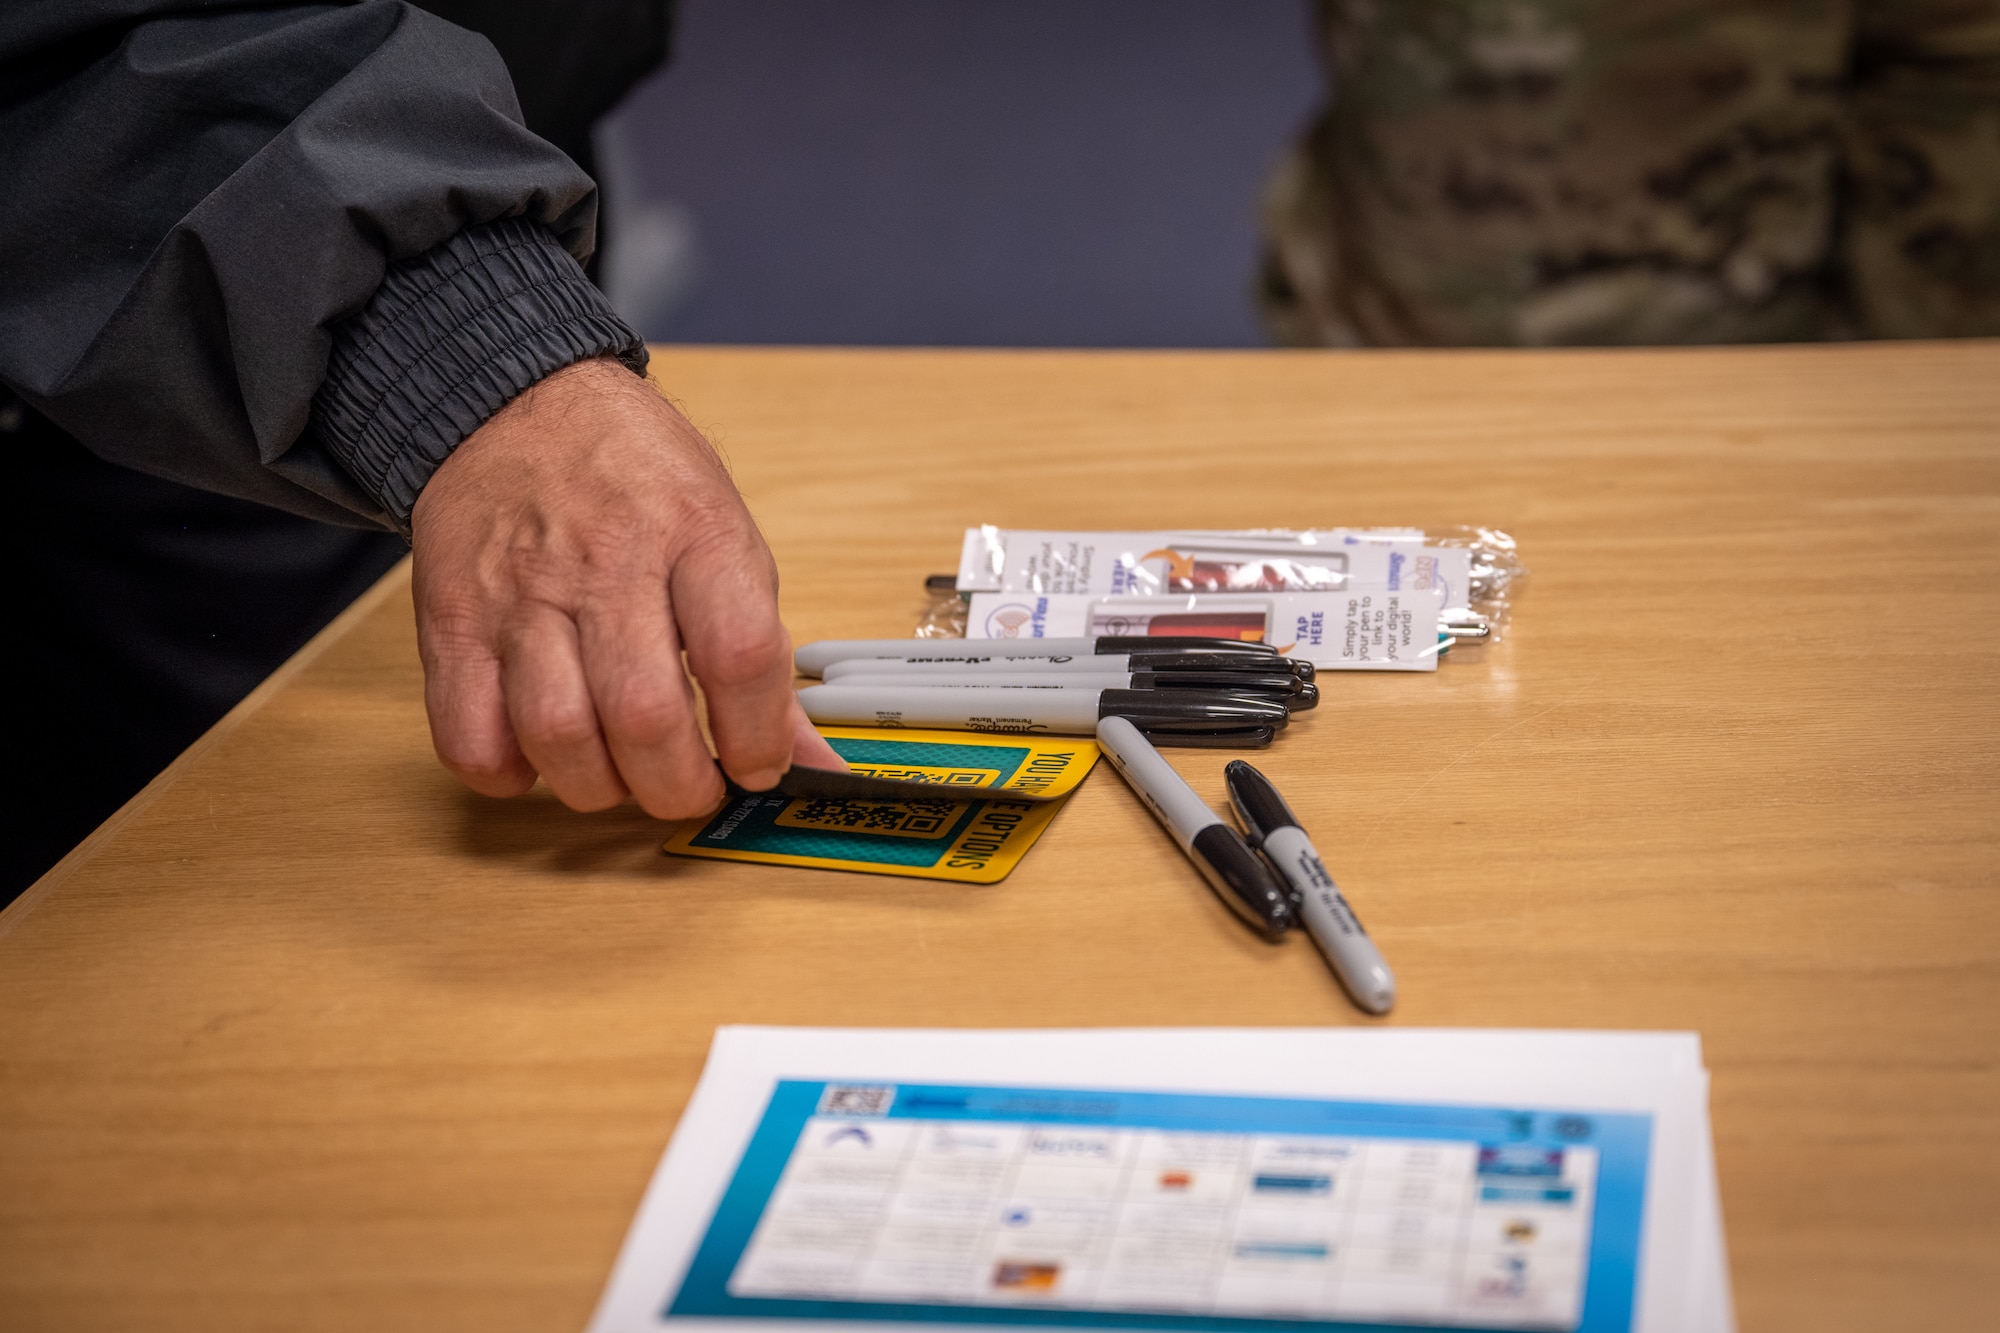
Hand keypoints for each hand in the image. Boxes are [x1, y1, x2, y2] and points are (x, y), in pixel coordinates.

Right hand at [408, 357, 843, 817]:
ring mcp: (520, 594)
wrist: (517, 405)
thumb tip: (813, 761)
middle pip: (644, 713)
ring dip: (598, 785)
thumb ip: (763, 655)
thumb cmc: (635, 476)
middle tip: (690, 788)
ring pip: (555, 732)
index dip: (758, 736)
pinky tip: (541, 754)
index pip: (740, 655)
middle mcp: (606, 561)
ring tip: (620, 774)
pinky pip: (469, 734)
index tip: (759, 764)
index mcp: (695, 531)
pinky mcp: (453, 622)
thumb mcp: (725, 535)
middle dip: (678, 786)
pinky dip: (509, 772)